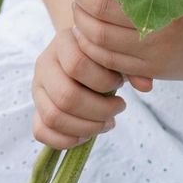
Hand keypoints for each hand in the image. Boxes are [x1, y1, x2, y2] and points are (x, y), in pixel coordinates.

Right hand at [31, 27, 128, 150]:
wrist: (81, 50)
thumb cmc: (102, 53)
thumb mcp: (116, 52)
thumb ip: (132, 66)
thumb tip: (146, 86)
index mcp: (64, 42)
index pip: (77, 65)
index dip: (103, 81)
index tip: (120, 83)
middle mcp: (45, 63)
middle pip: (66, 96)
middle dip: (98, 110)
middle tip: (119, 109)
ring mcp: (37, 87)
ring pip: (54, 116)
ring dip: (86, 127)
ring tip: (108, 123)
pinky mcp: (36, 108)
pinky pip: (40, 131)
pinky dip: (65, 140)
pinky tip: (87, 135)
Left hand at [71, 0, 182, 81]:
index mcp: (166, 4)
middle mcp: (156, 32)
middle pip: (98, 17)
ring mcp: (151, 56)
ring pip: (98, 43)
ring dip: (81, 22)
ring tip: (81, 5)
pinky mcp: (151, 70)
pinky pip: (109, 61)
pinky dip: (92, 46)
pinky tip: (91, 31)